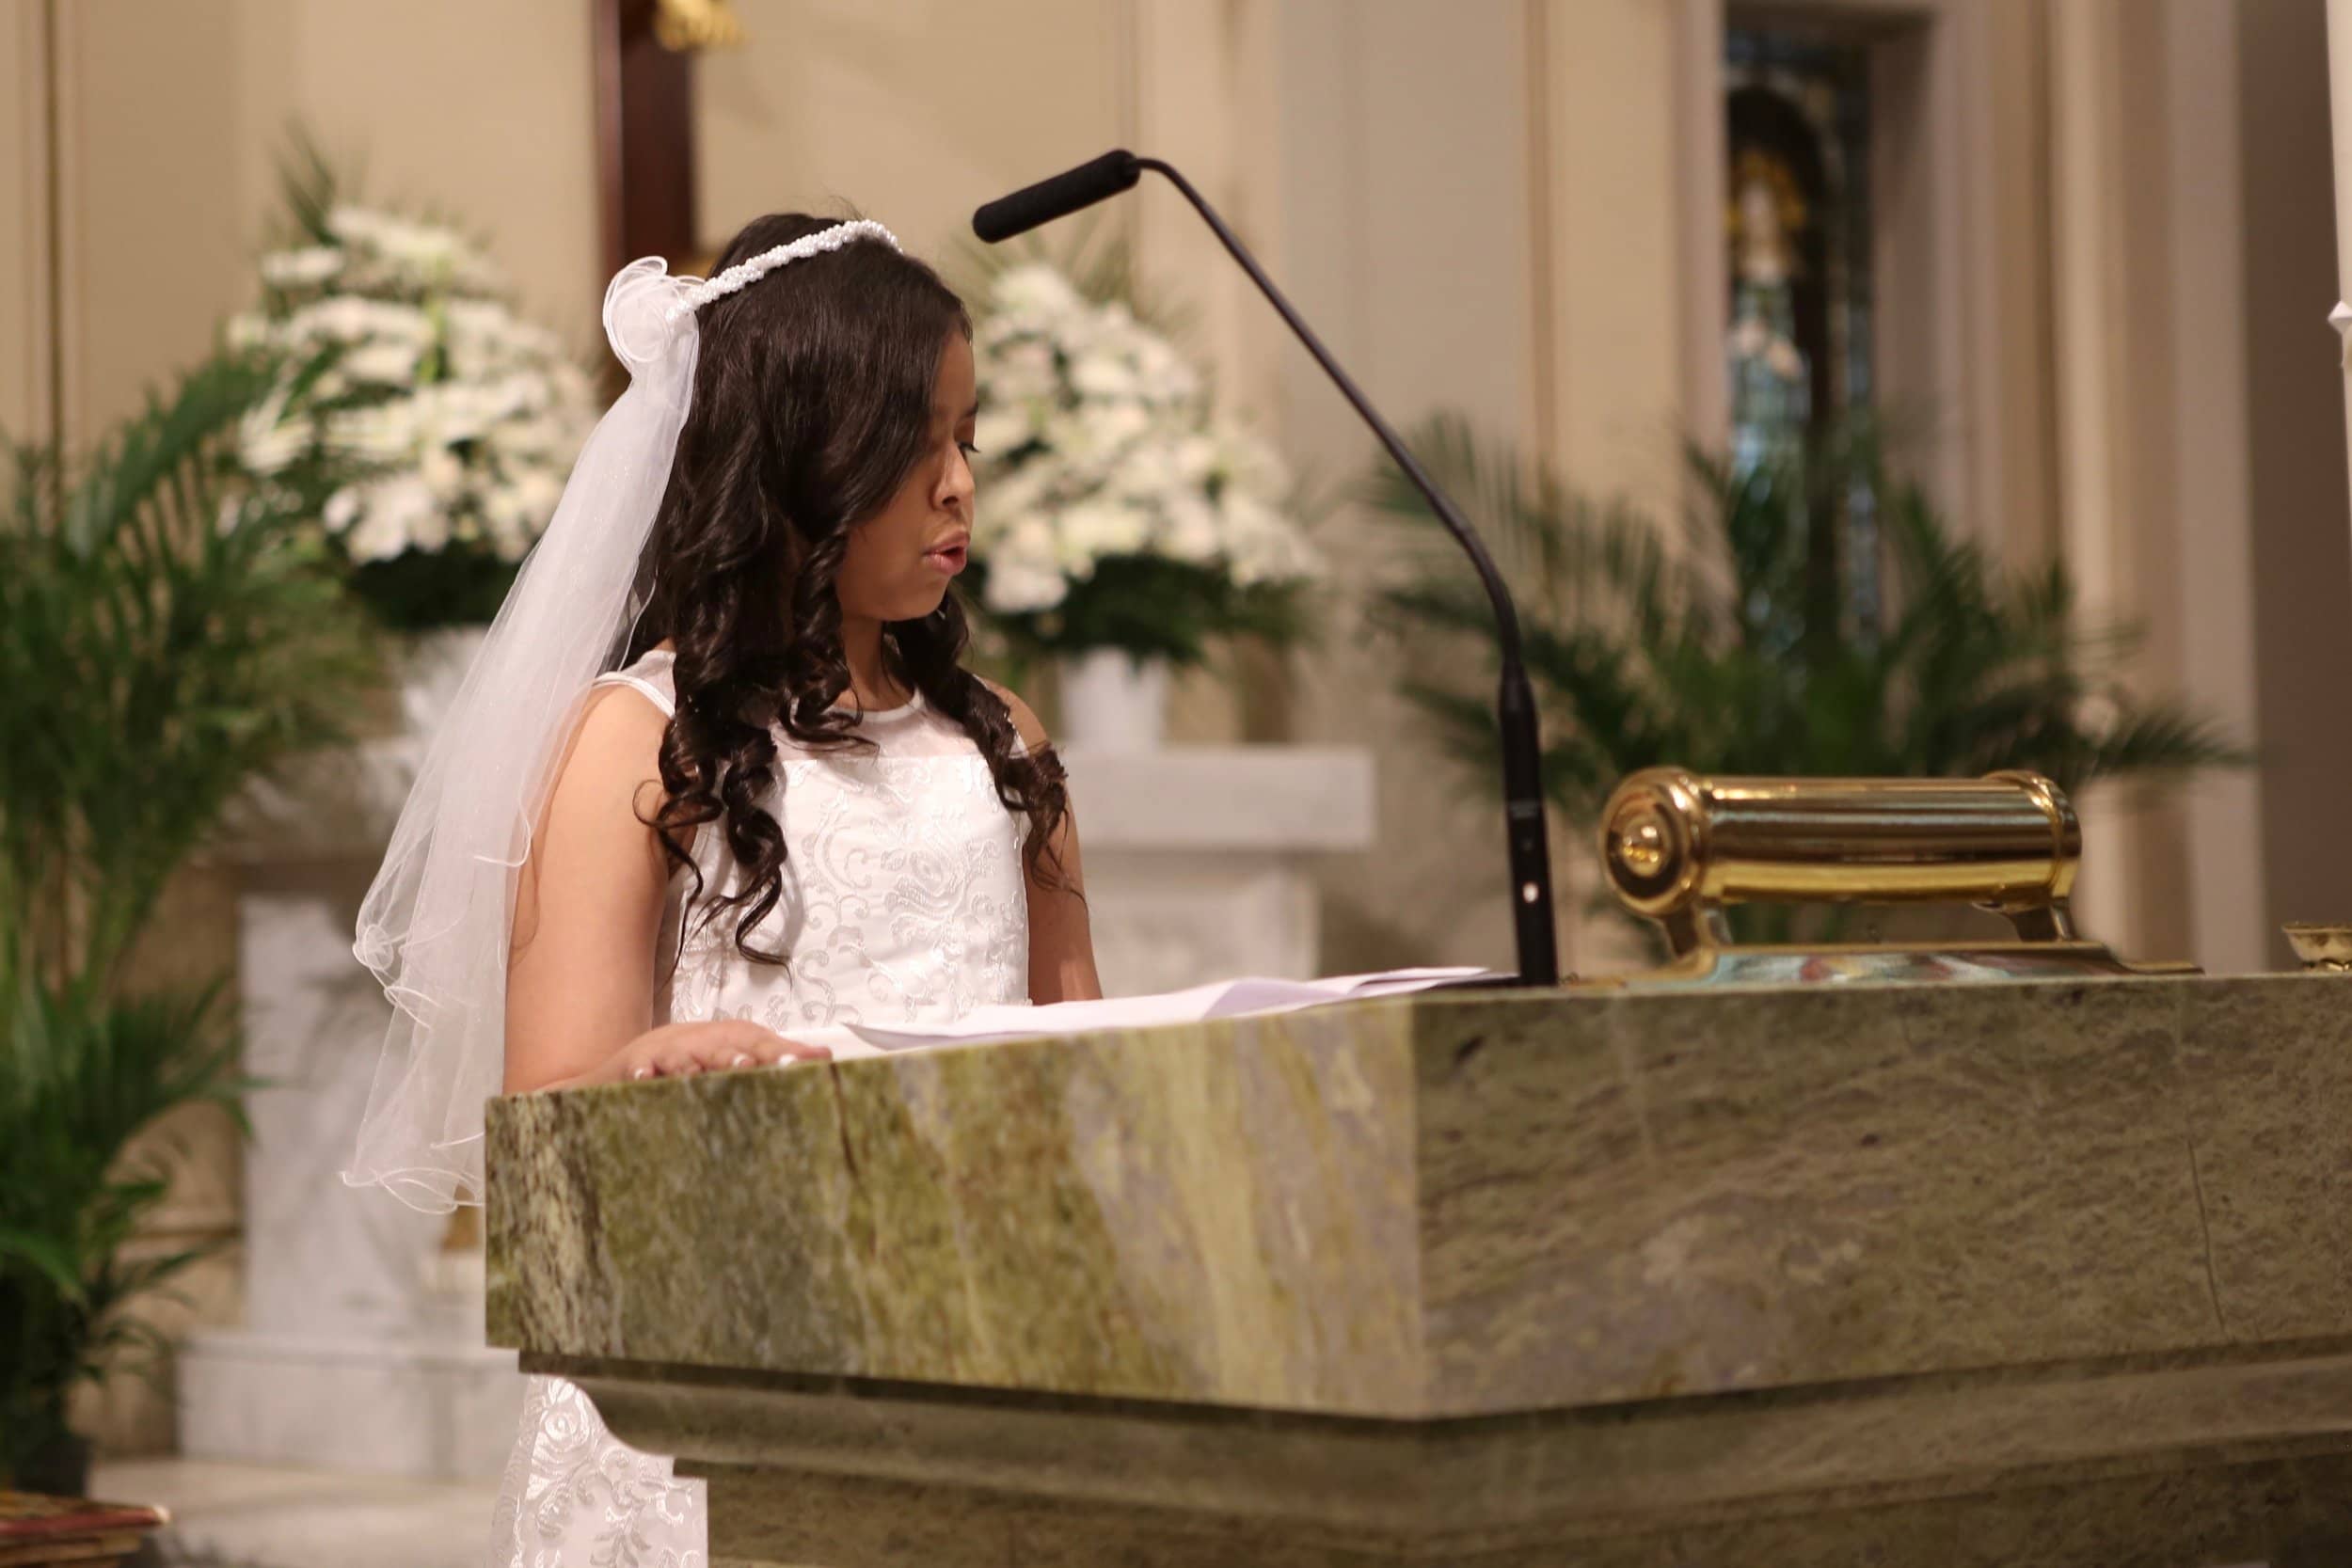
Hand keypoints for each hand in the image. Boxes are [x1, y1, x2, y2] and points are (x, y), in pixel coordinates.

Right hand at [596, 1019, 831, 1083]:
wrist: (641, 1056)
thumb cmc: (702, 1059)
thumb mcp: (740, 1054)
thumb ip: (779, 1056)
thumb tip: (826, 1057)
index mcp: (734, 1040)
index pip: (762, 1045)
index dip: (783, 1054)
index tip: (806, 1064)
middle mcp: (704, 1042)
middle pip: (722, 1048)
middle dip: (735, 1057)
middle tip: (750, 1066)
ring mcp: (670, 1053)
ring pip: (682, 1059)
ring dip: (689, 1065)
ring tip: (697, 1074)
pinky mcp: (639, 1065)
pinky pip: (639, 1070)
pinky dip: (641, 1074)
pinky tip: (645, 1078)